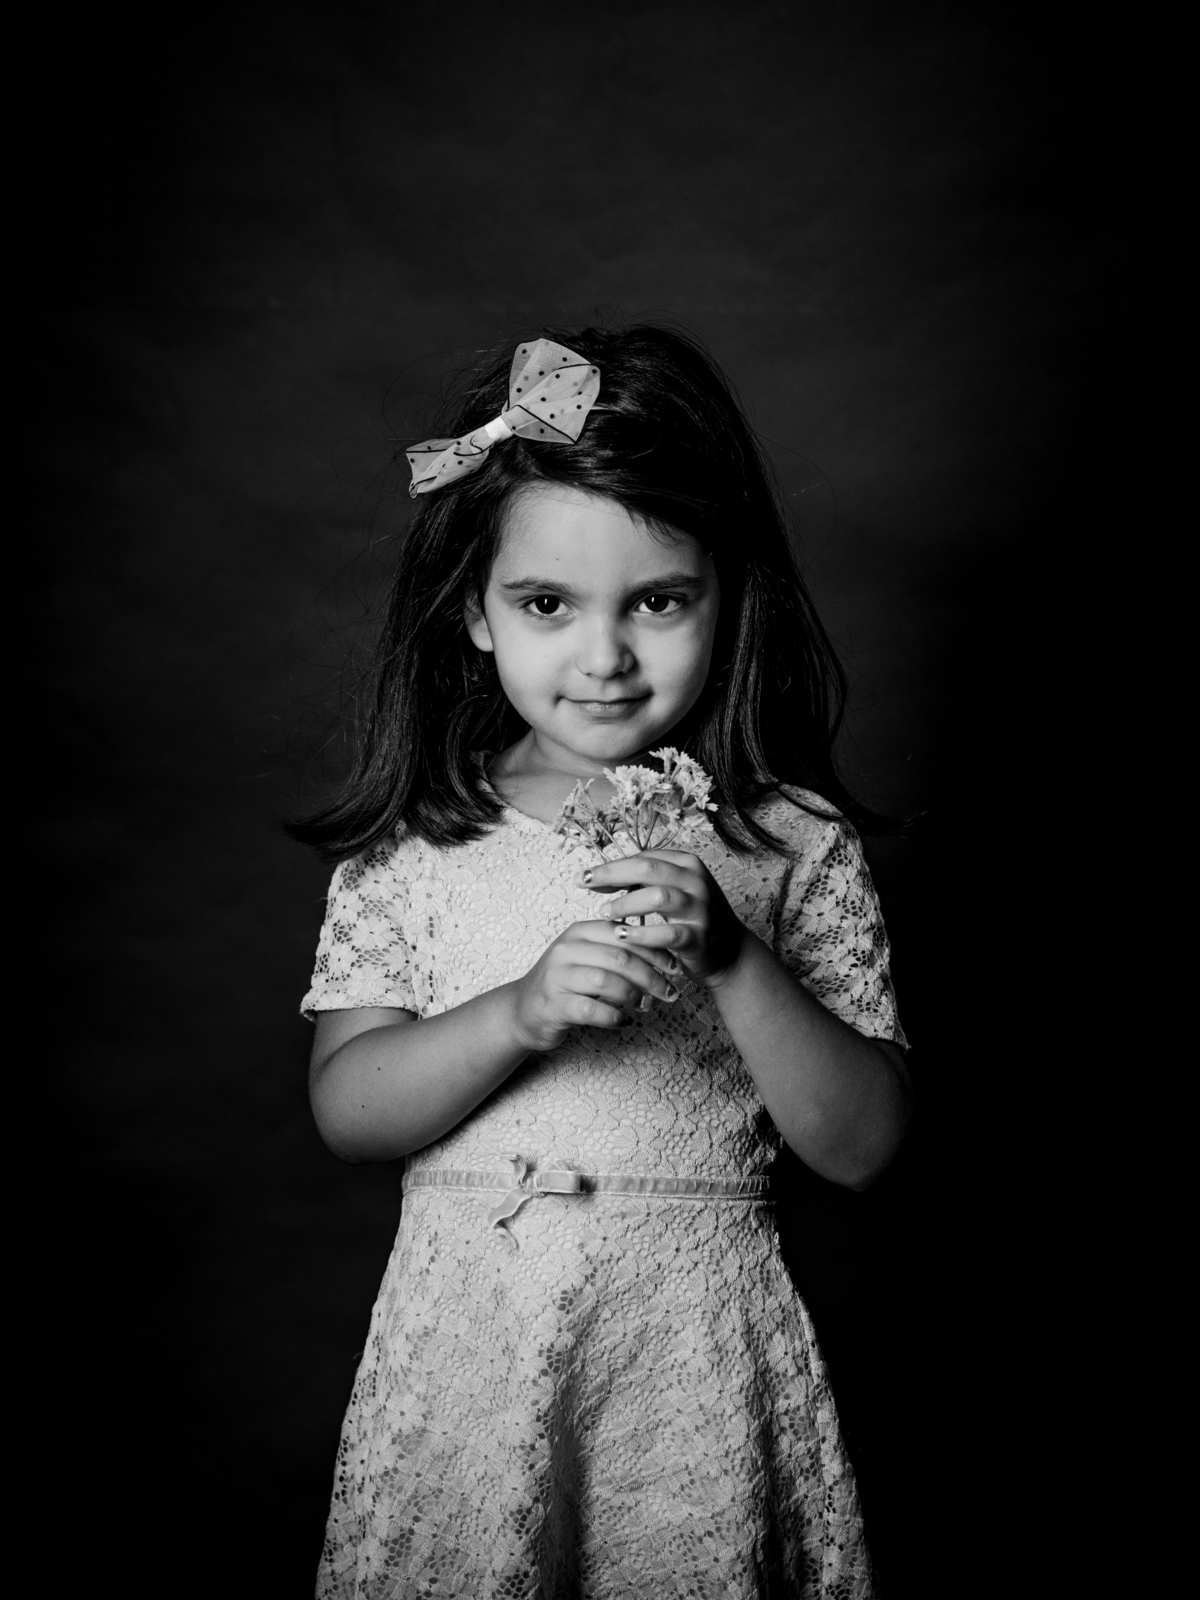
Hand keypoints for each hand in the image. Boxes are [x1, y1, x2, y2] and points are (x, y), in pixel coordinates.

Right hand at [509, 918, 681, 1052]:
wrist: (523, 1010)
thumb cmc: (566, 983)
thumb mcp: (588, 957)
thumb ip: (617, 950)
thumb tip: (665, 955)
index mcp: (579, 932)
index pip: (624, 934)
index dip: (654, 951)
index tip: (675, 967)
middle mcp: (566, 949)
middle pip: (620, 957)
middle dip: (651, 976)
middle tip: (670, 992)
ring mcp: (557, 977)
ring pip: (606, 981)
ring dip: (634, 996)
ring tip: (646, 1006)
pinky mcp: (553, 1005)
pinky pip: (591, 1009)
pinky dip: (614, 1016)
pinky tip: (624, 1021)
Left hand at [575, 851, 746, 986]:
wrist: (729, 952)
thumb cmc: (691, 918)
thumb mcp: (671, 891)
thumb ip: (641, 882)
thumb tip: (598, 879)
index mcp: (687, 863)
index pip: (642, 858)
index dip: (610, 866)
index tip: (584, 877)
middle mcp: (696, 880)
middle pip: (647, 869)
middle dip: (610, 875)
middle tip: (584, 884)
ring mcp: (700, 908)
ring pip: (659, 896)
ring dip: (626, 904)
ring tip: (605, 913)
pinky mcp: (700, 936)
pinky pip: (668, 934)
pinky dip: (642, 934)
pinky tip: (623, 936)